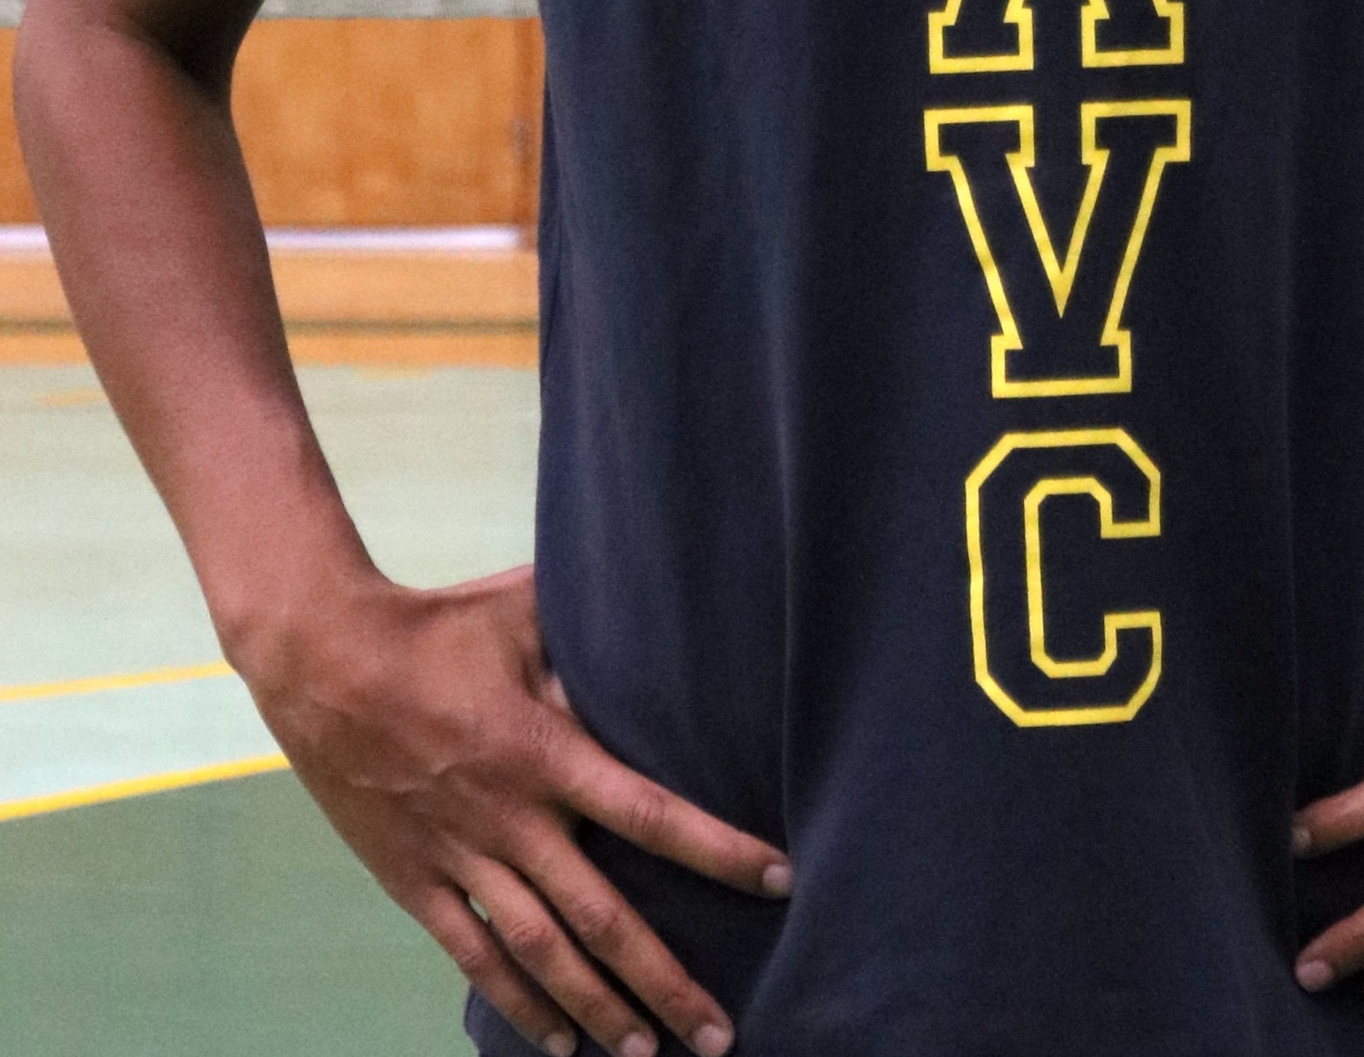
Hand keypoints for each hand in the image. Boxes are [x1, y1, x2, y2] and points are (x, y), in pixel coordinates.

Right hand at [236, 562, 788, 1056]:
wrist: (323, 659)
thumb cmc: (436, 625)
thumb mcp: (525, 612)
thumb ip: (590, 637)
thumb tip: (656, 627)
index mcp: (545, 751)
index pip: (651, 813)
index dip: (717, 850)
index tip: (777, 879)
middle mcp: (510, 818)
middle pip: (602, 916)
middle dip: (664, 979)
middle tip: (719, 1033)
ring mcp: (459, 856)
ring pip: (541, 952)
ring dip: (597, 1008)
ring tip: (646, 1054)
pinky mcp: (413, 879)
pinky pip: (473, 953)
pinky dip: (516, 1001)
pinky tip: (556, 1041)